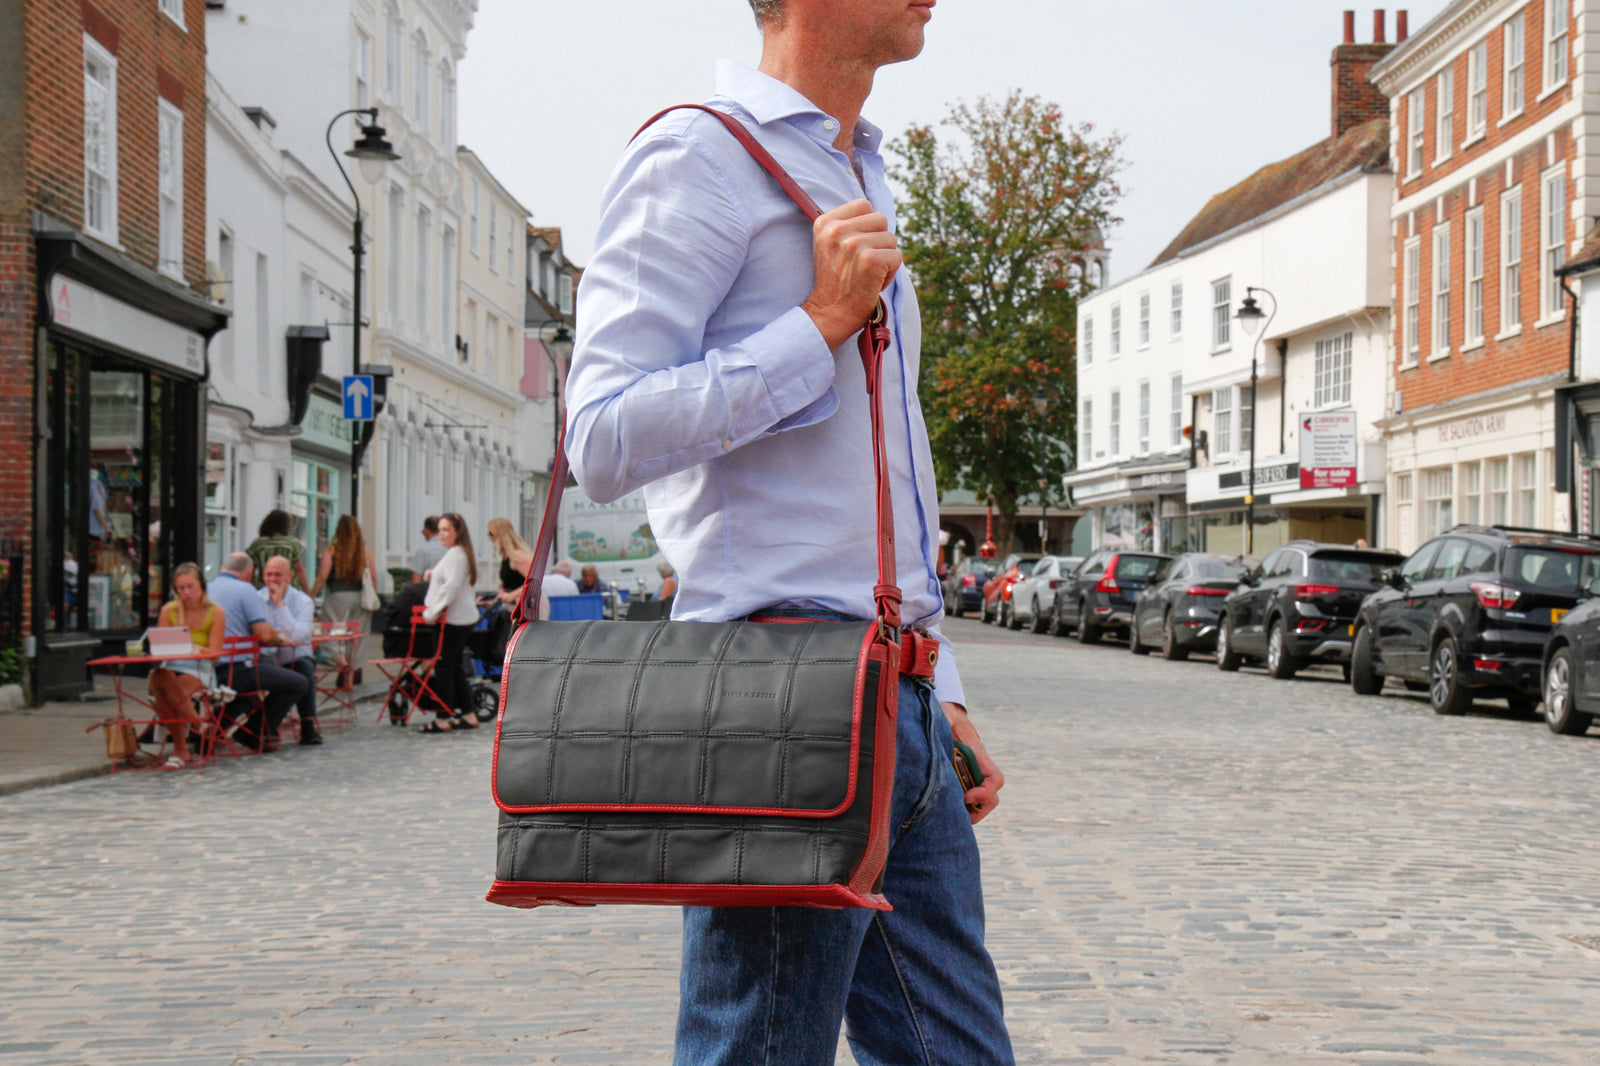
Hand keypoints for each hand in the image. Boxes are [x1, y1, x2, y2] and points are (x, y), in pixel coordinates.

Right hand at [801, 199, 901, 349]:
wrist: (828, 314)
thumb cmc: (834, 282)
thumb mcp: (829, 245)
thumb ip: (847, 226)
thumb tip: (877, 216)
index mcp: (825, 222)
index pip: (863, 205)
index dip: (868, 226)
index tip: (858, 247)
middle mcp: (837, 230)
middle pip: (880, 219)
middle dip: (879, 241)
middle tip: (863, 263)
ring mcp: (854, 244)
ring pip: (891, 239)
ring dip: (885, 258)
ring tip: (867, 274)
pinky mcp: (871, 260)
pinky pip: (897, 257)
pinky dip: (891, 274)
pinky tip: (874, 283)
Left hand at [942, 702, 1004, 824]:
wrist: (949, 716)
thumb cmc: (946, 716)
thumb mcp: (944, 718)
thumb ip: (942, 722)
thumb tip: (935, 727)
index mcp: (977, 755)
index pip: (995, 779)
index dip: (985, 792)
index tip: (966, 796)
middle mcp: (979, 769)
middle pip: (991, 799)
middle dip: (976, 812)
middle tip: (954, 816)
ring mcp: (972, 777)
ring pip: (979, 804)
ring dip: (966, 813)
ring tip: (943, 814)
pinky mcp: (962, 782)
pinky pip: (967, 801)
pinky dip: (958, 808)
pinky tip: (938, 807)